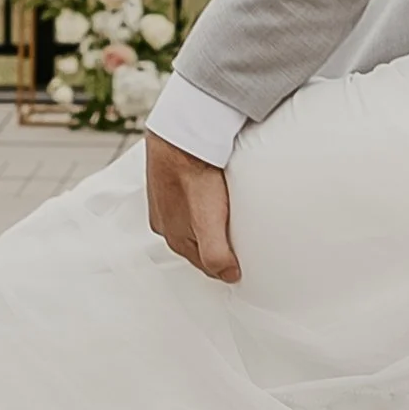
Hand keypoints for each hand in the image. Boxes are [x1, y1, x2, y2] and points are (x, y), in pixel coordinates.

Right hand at [143, 130, 239, 279]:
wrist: (183, 134)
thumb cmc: (193, 173)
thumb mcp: (207, 223)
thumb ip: (216, 254)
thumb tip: (229, 275)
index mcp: (173, 238)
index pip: (205, 263)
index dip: (226, 264)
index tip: (242, 259)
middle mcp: (166, 221)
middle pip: (199, 243)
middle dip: (218, 243)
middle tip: (239, 237)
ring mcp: (167, 200)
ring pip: (195, 220)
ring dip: (212, 220)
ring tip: (229, 214)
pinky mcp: (173, 179)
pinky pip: (193, 198)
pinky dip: (206, 199)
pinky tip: (216, 192)